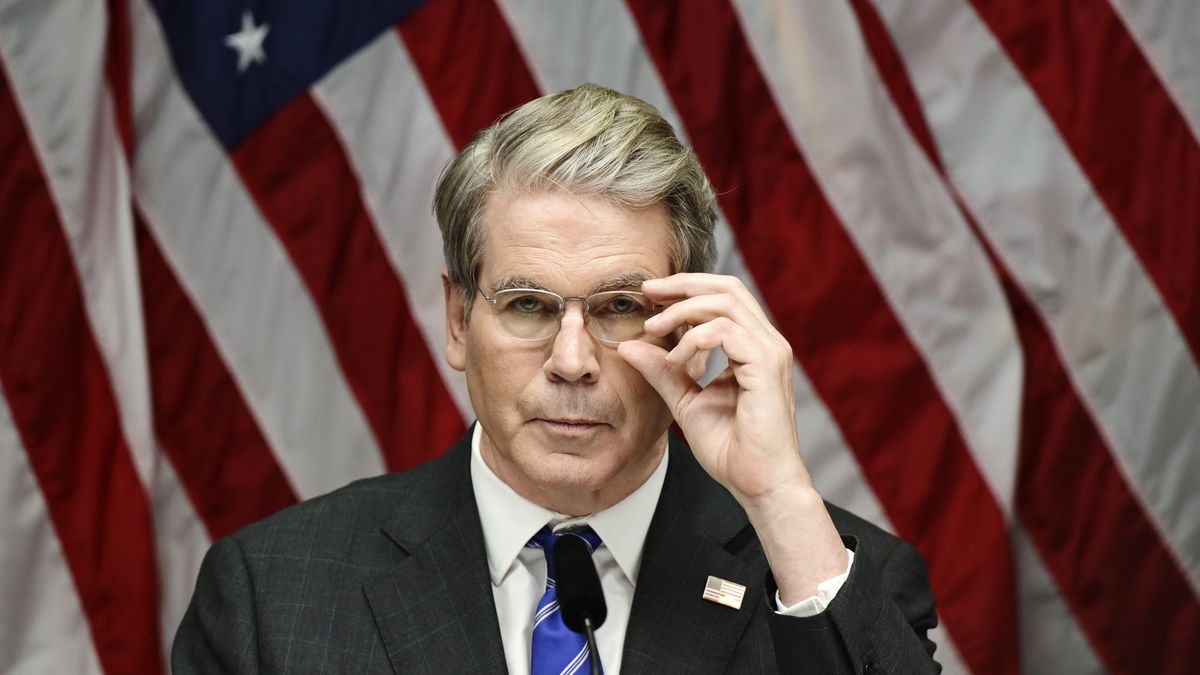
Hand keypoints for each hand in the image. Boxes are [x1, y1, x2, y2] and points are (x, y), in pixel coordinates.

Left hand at [618, 273, 847, 601]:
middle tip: (648, 291)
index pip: (724, 297)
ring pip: (725, 302)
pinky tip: (676, 361)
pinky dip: (693, 339)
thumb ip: (662, 371)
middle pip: (727, 287)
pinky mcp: (766, 365)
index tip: (650, 296)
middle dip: (683, 284)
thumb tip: (630, 346)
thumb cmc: (732, 450)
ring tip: (654, 329)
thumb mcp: (686, 401)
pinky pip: (725, 331)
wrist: (759, 484)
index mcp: (753, 347)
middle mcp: (766, 342)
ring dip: (682, 310)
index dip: (686, 289)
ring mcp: (770, 352)